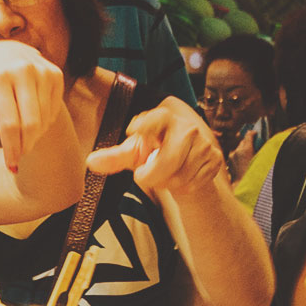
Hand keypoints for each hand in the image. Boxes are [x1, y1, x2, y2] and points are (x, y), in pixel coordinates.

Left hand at [0, 40, 64, 171]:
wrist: (8, 49)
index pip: (8, 123)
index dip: (11, 148)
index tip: (11, 165)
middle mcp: (22, 71)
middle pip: (30, 124)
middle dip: (25, 146)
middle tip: (19, 156)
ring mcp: (42, 71)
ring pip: (44, 119)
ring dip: (35, 137)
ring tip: (24, 139)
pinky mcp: (56, 74)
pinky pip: (54, 111)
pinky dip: (45, 123)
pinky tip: (34, 121)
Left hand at [86, 97, 224, 196]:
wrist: (188, 164)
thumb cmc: (157, 154)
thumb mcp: (135, 155)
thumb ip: (114, 158)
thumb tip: (91, 162)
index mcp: (164, 118)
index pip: (156, 118)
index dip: (145, 124)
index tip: (133, 131)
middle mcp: (186, 127)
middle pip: (170, 158)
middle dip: (154, 174)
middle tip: (143, 177)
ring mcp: (203, 143)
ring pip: (182, 175)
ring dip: (170, 182)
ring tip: (168, 174)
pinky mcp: (214, 159)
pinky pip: (195, 182)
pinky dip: (185, 186)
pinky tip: (183, 178)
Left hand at [228, 130, 256, 183]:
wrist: (242, 185)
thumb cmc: (253, 173)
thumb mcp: (259, 159)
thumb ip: (258, 150)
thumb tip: (259, 144)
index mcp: (247, 149)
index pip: (248, 135)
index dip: (252, 133)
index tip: (255, 133)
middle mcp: (238, 151)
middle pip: (243, 141)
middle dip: (247, 143)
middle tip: (253, 145)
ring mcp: (232, 156)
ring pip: (238, 148)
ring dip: (242, 150)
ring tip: (247, 157)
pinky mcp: (229, 161)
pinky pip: (234, 155)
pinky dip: (238, 156)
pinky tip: (242, 163)